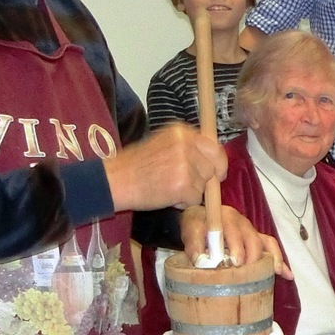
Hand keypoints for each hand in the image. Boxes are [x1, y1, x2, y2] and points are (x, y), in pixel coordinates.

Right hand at [104, 123, 225, 211]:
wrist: (116, 180)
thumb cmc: (137, 165)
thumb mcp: (163, 143)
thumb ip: (188, 147)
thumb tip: (214, 160)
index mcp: (182, 132)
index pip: (214, 147)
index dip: (217, 162)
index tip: (218, 172)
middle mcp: (186, 144)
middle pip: (212, 168)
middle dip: (202, 179)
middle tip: (182, 183)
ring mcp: (186, 164)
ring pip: (203, 185)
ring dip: (190, 191)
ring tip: (167, 187)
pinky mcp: (183, 185)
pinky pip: (195, 199)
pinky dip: (183, 202)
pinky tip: (166, 196)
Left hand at [180, 206, 292, 278]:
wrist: (200, 218)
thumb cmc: (196, 226)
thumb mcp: (190, 232)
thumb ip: (193, 246)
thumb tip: (201, 261)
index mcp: (225, 218)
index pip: (234, 231)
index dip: (237, 246)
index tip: (237, 262)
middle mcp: (242, 223)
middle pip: (253, 239)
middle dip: (254, 257)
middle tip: (250, 274)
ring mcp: (252, 231)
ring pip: (266, 242)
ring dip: (272, 257)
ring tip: (277, 272)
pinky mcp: (257, 238)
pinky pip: (271, 247)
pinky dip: (280, 260)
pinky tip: (288, 275)